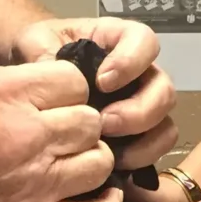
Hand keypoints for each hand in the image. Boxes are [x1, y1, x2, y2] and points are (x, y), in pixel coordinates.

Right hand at [0, 60, 120, 201]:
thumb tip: (59, 90)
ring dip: (90, 162)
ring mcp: (34, 181)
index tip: (57, 102)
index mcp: (8, 94)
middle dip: (82, 126)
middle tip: (63, 135)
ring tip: (72, 164)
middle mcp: (28, 134)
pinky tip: (98, 198)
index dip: (70, 91)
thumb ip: (17, 87)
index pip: (76, 82)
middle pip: (90, 123)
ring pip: (99, 163)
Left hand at [11, 17, 177, 172]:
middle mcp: (140, 71)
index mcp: (118, 39)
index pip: (144, 41)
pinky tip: (111, 162)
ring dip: (143, 139)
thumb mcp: (35, 42)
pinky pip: (157, 146)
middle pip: (164, 88)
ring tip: (108, 149)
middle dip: (138, 111)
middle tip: (103, 123)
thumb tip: (52, 76)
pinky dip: (141, 157)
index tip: (102, 82)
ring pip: (165, 121)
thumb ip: (42, 54)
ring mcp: (143, 103)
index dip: (131, 61)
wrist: (35, 78)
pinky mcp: (139, 133)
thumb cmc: (40, 51)